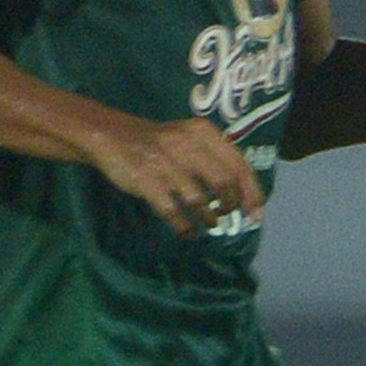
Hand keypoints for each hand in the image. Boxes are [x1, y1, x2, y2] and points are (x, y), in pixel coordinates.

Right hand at [88, 111, 263, 233]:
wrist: (109, 134)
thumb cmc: (159, 142)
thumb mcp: (190, 137)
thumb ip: (216, 158)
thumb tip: (245, 194)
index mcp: (204, 133)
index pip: (239, 166)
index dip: (252, 192)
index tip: (256, 212)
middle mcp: (187, 145)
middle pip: (224, 184)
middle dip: (230, 205)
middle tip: (226, 214)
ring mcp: (166, 163)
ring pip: (200, 200)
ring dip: (209, 218)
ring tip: (209, 223)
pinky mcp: (146, 180)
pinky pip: (173, 212)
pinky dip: (185, 226)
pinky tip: (188, 232)